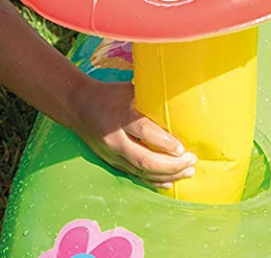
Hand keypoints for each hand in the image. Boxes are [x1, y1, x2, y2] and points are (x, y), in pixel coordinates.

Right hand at [68, 77, 197, 187]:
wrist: (79, 106)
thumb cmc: (110, 94)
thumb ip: (151, 95)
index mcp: (120, 115)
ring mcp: (112, 154)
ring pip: (142, 172)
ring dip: (167, 175)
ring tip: (188, 171)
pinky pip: (135, 176)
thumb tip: (181, 94)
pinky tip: (170, 181)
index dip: (164, 142)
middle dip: (171, 164)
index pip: (144, 131)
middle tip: (191, 160)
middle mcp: (115, 138)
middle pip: (144, 159)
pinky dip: (154, 180)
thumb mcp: (129, 89)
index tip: (182, 148)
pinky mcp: (112, 163)